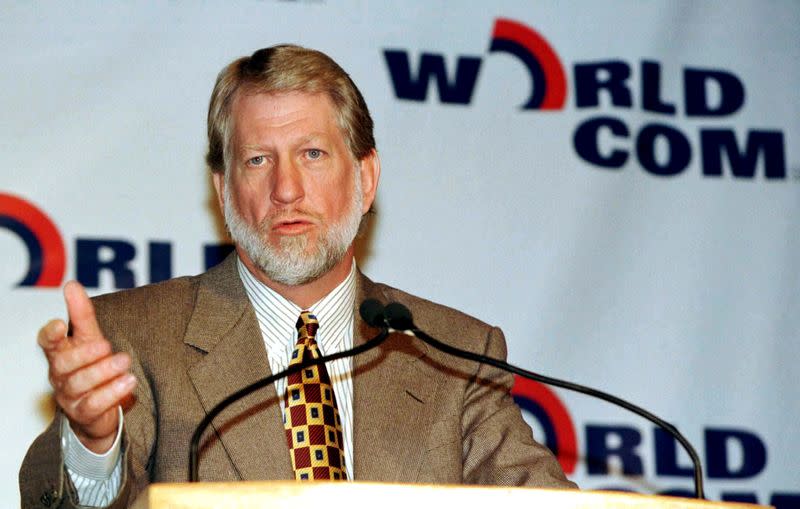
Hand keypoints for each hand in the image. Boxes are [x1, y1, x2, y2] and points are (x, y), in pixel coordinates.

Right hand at [38, 281, 136, 453]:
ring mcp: (69, 396)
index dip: (50, 334)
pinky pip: (94, 404)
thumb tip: (72, 285)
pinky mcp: (83, 413)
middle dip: (85, 354)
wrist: (98, 410)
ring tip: (125, 362)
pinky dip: (112, 392)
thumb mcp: (89, 338)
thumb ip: (82, 314)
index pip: (47, 343)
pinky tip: (129, 381)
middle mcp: (60, 375)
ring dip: (104, 371)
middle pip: (64, 364)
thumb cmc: (92, 367)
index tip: (59, 324)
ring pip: (80, 383)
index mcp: (60, 353)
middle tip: (107, 345)